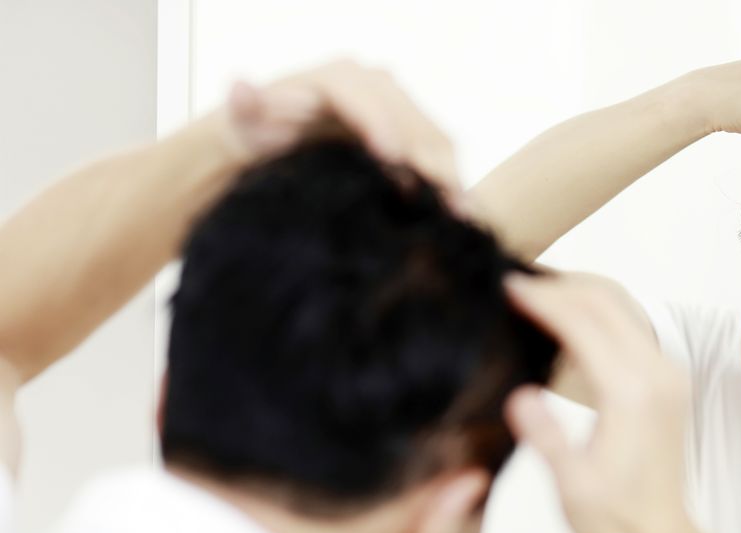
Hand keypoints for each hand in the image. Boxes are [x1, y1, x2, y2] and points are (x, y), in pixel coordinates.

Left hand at [218, 60, 465, 213]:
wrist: (273, 145)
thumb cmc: (257, 133)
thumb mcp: (244, 120)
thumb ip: (243, 106)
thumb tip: (241, 88)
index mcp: (339, 76)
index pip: (367, 95)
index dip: (382, 124)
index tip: (392, 157)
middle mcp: (376, 85)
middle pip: (411, 118)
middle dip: (427, 158)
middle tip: (442, 193)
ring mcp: (399, 110)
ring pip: (433, 138)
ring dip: (450, 175)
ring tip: (461, 211)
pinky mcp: (412, 136)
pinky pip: (439, 157)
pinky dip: (452, 182)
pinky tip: (462, 212)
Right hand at [502, 273, 690, 532]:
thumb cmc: (612, 516)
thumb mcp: (571, 484)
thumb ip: (546, 437)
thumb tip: (519, 395)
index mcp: (632, 394)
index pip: (583, 324)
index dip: (542, 299)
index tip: (506, 284)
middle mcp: (658, 374)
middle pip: (605, 303)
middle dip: (558, 286)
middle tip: (513, 282)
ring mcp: (668, 374)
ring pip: (622, 309)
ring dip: (578, 295)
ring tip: (533, 294)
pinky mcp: (668, 379)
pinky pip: (631, 327)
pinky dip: (597, 313)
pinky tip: (565, 320)